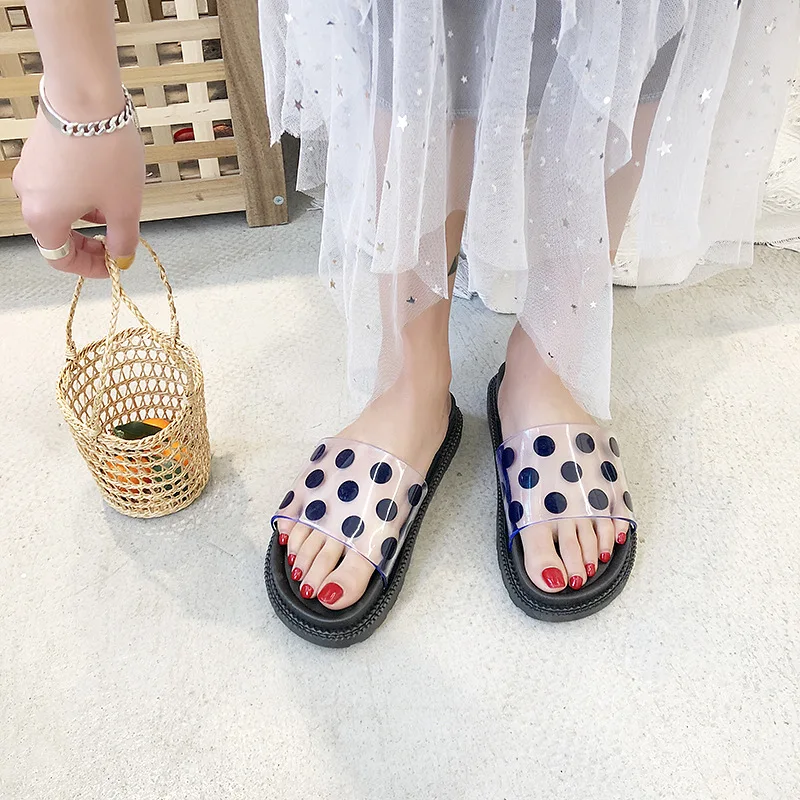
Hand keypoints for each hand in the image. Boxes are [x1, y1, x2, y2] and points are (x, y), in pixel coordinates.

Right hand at [13, 107, 144, 277]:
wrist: (87, 95)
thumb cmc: (104, 152)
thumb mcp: (125, 206)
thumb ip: (123, 239)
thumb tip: (122, 257)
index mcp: (43, 217)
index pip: (61, 259)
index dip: (89, 268)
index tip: (112, 265)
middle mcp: (28, 195)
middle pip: (57, 234)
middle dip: (88, 242)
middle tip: (116, 242)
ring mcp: (30, 171)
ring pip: (59, 208)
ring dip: (87, 216)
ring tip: (115, 206)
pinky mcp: (38, 151)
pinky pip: (58, 185)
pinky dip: (80, 194)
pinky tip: (105, 182)